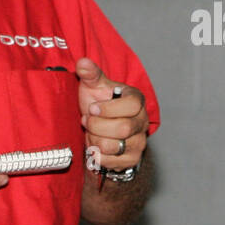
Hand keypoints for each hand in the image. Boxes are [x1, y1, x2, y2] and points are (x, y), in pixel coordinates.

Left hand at [76, 56, 147, 172]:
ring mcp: (139, 142)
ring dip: (94, 141)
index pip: (132, 105)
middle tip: (87, 121)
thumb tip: (82, 62)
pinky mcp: (132, 159)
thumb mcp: (93, 87)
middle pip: (122, 128)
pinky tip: (95, 146)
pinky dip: (97, 155)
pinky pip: (111, 162)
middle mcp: (142, 121)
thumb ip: (90, 74)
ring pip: (114, 146)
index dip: (108, 108)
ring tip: (91, 133)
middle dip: (96, 126)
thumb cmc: (98, 104)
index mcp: (136, 100)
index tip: (92, 108)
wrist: (99, 128)